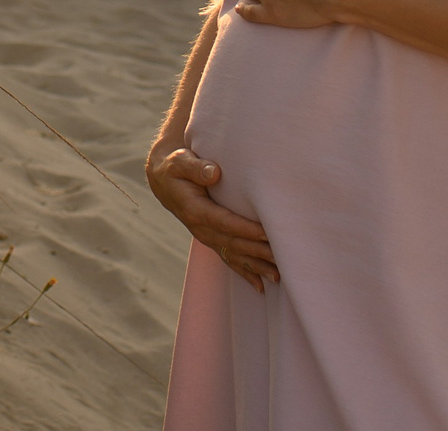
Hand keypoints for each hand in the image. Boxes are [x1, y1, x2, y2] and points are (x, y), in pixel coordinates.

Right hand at [145, 146, 278, 289]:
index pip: (225, 222)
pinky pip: (229, 259)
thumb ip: (196, 167)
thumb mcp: (180, 162)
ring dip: (255, 267)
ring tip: (278, 277)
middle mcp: (201, 229)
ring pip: (234, 255)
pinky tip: (260, 286)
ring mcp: (206, 237)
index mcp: (195, 210)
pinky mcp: (212, 240)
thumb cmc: (175, 168)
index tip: (267, 233)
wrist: (164, 181)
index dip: (246, 229)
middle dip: (258, 251)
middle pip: (233, 243)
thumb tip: (214, 173)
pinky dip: (245, 273)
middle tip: (283, 257)